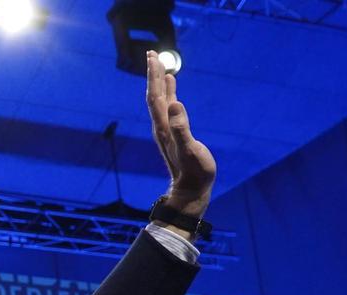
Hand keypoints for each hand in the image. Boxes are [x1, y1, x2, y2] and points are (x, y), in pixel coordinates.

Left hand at [145, 51, 214, 218]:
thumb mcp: (190, 149)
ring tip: (159, 64)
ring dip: (158, 81)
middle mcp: (162, 125)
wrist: (190, 189)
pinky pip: (168, 107)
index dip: (153, 77)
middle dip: (152, 74)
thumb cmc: (194, 171)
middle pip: (154, 95)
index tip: (153, 58)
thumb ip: (181, 128)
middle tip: (152, 54)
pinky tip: (171, 86)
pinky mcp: (174, 132)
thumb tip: (175, 105)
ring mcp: (167, 128)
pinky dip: (168, 93)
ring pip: (160, 100)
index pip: (155, 96)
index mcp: (164, 126)